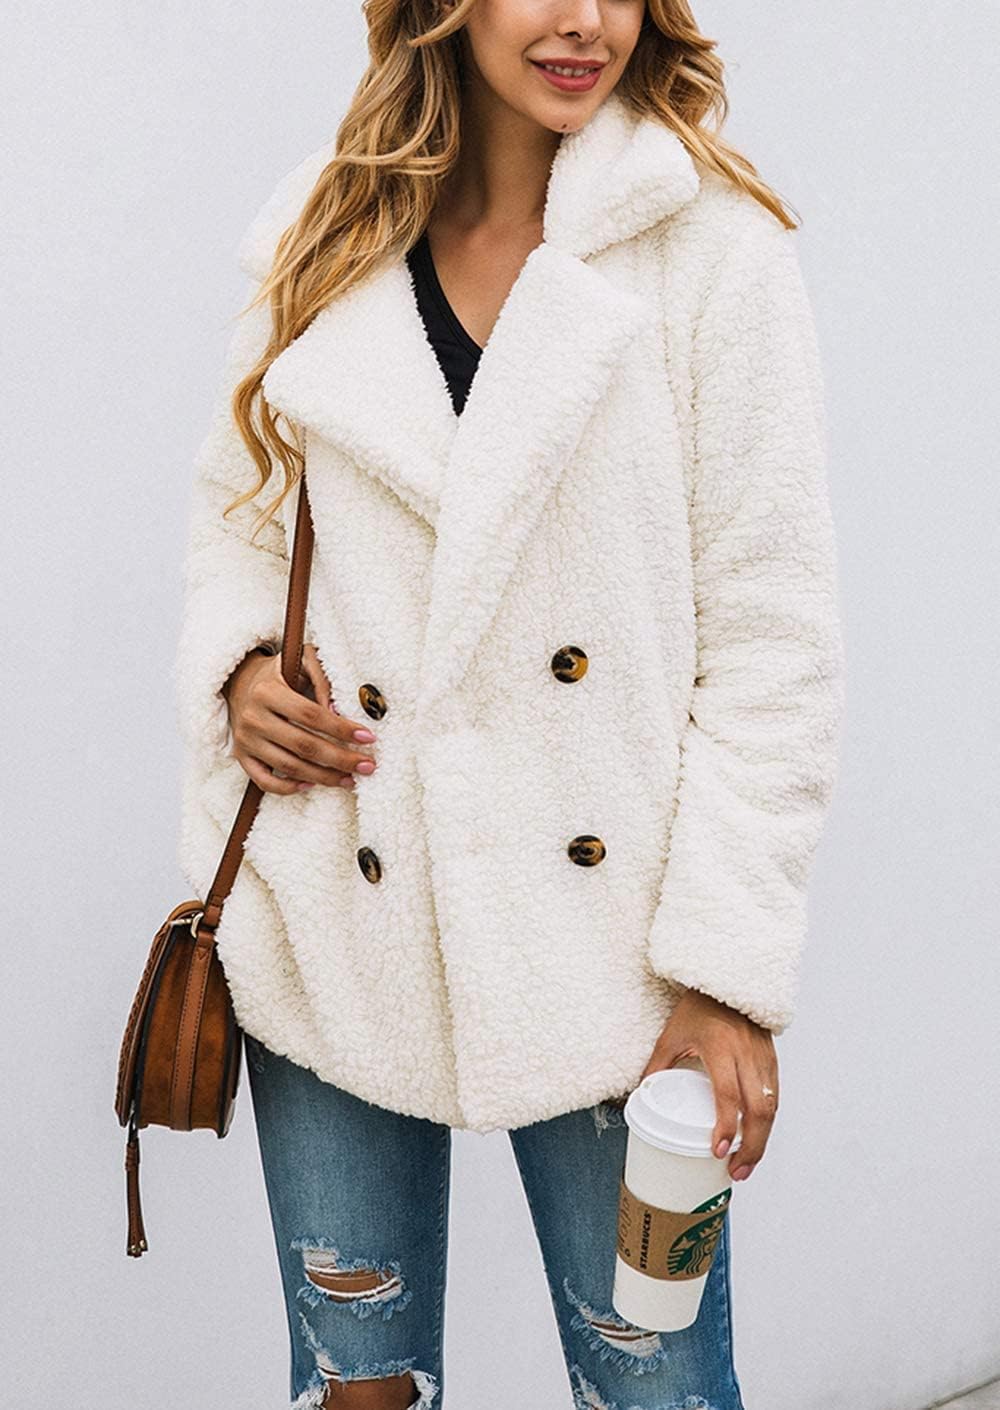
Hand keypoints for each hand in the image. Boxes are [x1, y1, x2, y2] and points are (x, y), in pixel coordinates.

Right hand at [222, 643, 377, 795]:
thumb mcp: (302, 661)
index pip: (311, 715)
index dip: (341, 729)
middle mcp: (253, 717)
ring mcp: (246, 740)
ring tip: (349, 779)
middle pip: (303, 745)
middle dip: (340, 759)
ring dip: (324, 777)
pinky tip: (311, 785)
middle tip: (367, 766)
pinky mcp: (241, 756)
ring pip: (289, 767)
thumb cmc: (281, 673)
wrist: (241, 683)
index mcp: (267, 692)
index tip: (367, 738)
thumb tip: (336, 712)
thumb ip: (322, 679)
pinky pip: (264, 781)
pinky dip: (288, 788)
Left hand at [636, 988, 778, 1183]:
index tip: (717, 1151)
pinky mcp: (772, 1060)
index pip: (728, 1094)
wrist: (728, 980)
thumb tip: (641, 1094)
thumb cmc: (698, 1006)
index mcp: (720, 1047)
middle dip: (751, 1147)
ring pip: (771, 1107)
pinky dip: (767, 1122)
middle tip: (737, 1171)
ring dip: (762, 1140)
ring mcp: (763, 1058)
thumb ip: (657, 1064)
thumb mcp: (672, 1033)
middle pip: (758, 1110)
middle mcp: (746, 1055)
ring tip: (746, 1163)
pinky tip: (756, 1138)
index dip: (724, 1126)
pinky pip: (775, 1097)